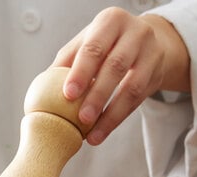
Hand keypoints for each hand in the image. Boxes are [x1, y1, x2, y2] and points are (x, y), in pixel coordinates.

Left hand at [52, 7, 189, 144]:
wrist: (145, 42)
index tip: (68, 94)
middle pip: (116, 66)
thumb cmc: (105, 45)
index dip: (81, 72)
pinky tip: (101, 133)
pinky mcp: (156, 75)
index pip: (94, 47)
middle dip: (97, 95)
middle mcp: (135, 33)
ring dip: (110, 115)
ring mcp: (150, 53)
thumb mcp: (85, 44)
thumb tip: (40, 92)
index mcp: (110, 21)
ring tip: (92, 135)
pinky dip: (117, 120)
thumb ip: (65, 63)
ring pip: (131, 87)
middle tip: (82, 119)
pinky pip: (137, 101)